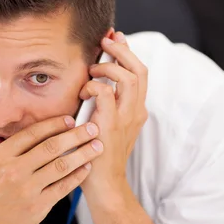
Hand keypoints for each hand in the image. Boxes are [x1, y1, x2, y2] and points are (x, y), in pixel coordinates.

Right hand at [0, 109, 103, 223]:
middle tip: (92, 127)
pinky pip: (62, 187)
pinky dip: (76, 176)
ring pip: (61, 166)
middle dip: (76, 135)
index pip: (32, 134)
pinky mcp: (37, 206)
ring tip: (97, 145)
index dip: (53, 124)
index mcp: (1, 156)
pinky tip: (86, 168)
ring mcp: (28, 189)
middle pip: (51, 147)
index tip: (69, 119)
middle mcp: (15, 171)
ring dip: (82, 154)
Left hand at [79, 31, 148, 192]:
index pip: (139, 73)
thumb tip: (91, 83)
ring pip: (129, 77)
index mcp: (136, 110)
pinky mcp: (111, 125)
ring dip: (108, 66)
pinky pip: (105, 93)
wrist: (104, 184)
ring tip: (92, 68)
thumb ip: (103, 106)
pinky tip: (83, 92)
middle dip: (122, 50)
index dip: (128, 52)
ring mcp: (126, 118)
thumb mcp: (105, 125)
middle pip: (139, 69)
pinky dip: (93, 86)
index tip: (115, 38)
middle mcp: (136, 111)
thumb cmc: (98, 156)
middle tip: (106, 40)